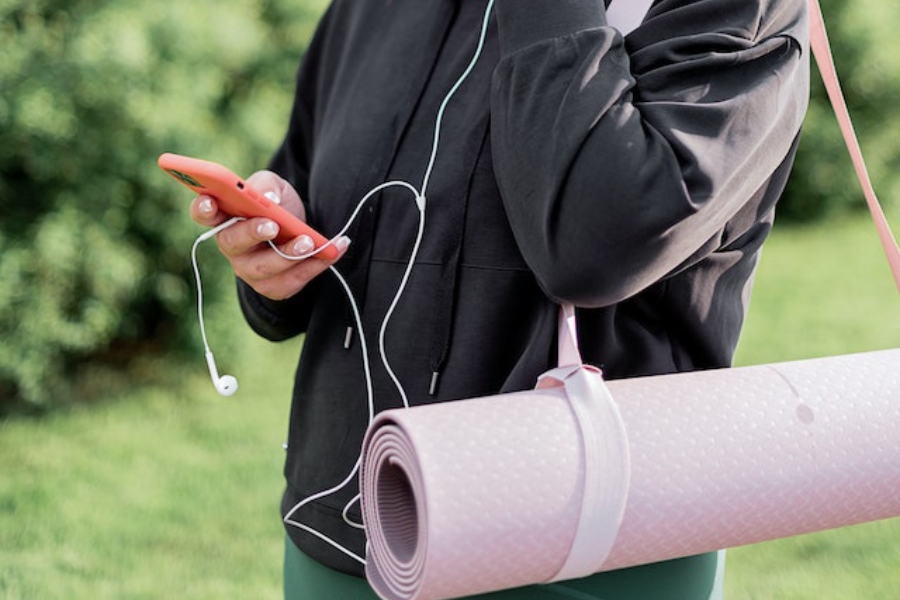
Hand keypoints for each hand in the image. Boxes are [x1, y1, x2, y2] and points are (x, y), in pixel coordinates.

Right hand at [189, 170, 349, 300]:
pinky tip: (332, 251)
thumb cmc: (278, 206)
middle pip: (232, 242)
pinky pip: (290, 281)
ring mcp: (249, 269)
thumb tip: (269, 200)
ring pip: (264, 267)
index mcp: (224, 217)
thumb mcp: (274, 187)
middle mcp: (231, 246)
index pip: (204, 214)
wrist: (301, 229)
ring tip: (310, 241)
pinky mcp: (272, 286)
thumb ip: (267, 187)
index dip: (202, 208)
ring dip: (289, 254)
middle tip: (273, 225)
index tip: (210, 201)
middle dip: (252, 233)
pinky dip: (314, 266)